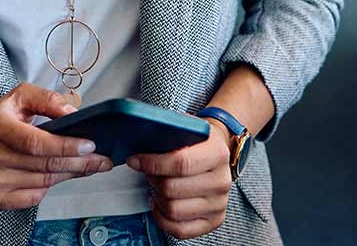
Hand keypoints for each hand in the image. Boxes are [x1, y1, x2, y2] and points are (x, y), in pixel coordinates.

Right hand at [0, 82, 112, 210]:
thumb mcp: (20, 96)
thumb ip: (47, 99)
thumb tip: (72, 113)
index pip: (36, 142)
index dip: (65, 146)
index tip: (90, 145)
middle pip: (43, 165)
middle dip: (78, 163)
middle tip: (101, 159)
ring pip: (42, 182)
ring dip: (70, 175)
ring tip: (88, 165)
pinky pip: (32, 197)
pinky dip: (51, 186)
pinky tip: (62, 175)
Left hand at [126, 120, 232, 240]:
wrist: (218, 151)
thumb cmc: (198, 140)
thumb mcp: (187, 127)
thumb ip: (167, 133)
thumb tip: (138, 140)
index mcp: (217, 153)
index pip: (181, 163)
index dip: (153, 163)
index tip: (135, 160)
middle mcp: (221, 181)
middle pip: (173, 189)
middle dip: (152, 179)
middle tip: (147, 171)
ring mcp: (219, 203)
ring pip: (174, 210)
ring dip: (156, 198)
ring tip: (154, 185)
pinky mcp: (214, 220)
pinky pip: (181, 230)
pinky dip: (162, 219)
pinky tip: (158, 203)